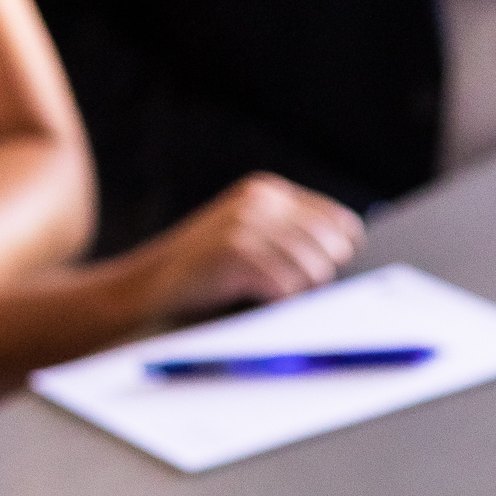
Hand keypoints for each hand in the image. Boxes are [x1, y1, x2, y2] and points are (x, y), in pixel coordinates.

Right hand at [122, 173, 363, 329]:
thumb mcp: (249, 241)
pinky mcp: (235, 251)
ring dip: (298, 295)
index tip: (323, 279)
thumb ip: (292, 239)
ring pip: (314, 269)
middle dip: (321, 278)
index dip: (340, 257)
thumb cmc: (207, 275)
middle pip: (333, 248)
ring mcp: (246, 223)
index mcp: (269, 192)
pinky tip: (253, 302)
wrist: (147, 288)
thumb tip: (348, 257)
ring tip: (267, 299)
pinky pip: (286, 286)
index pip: (341, 223)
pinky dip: (277, 303)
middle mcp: (260, 200)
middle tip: (287, 293)